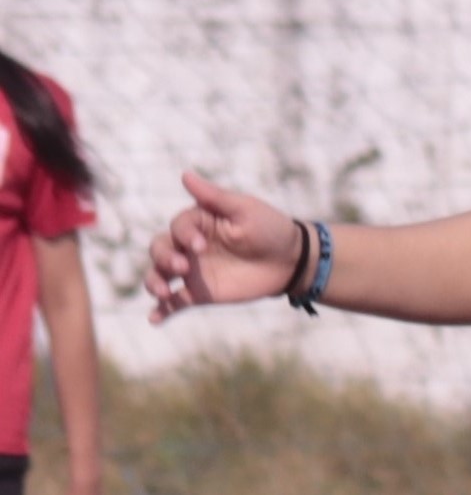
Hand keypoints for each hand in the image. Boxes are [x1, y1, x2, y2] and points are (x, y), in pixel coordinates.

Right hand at [149, 173, 304, 320]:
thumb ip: (214, 197)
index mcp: (197, 223)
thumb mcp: (245, 209)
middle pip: (159, 249)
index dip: (184, 236)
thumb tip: (185, 175)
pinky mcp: (200, 293)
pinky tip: (155, 319)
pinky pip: (175, 303)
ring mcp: (192, 271)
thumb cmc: (270, 228)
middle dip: (164, 257)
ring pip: (159, 274)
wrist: (292, 261)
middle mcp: (188, 246)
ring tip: (164, 291)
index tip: (200, 246)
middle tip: (183, 267)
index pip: (177, 227)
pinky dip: (162, 310)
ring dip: (155, 282)